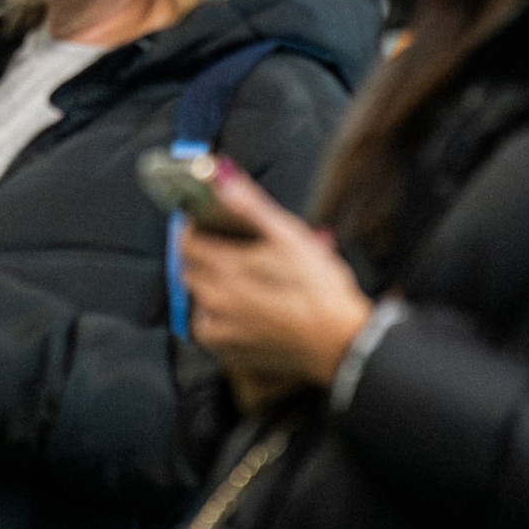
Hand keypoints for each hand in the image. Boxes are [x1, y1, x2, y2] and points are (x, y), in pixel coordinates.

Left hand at [178, 159, 372, 388]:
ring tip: (240, 280)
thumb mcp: (289, 236)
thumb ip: (250, 205)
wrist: (342, 341)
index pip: (186, 241)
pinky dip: (218, 316)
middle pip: (189, 269)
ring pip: (197, 298)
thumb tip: (219, 176)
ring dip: (208, 286)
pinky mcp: (231, 351)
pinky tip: (243, 308)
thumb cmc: (321, 289)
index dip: (194, 228)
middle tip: (229, 250)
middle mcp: (215, 300)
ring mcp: (221, 329)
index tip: (206, 225)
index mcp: (225, 268)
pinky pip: (209, 328)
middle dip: (201, 255)